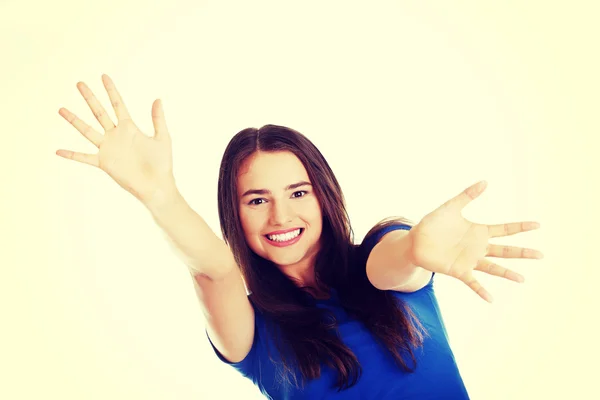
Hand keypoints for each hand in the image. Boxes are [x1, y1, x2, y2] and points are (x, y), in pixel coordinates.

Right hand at [56, 74, 174, 203]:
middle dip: (90, 98)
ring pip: (88, 131)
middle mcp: (116, 135)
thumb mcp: (162, 138)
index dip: (111, 91)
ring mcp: (108, 148)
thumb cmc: (161, 163)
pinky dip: (71, 155)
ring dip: (75, 120)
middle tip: (79, 83)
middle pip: (100, 112)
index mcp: (130, 128)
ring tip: (61, 109)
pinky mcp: (104, 162)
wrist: (156, 185)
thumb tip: (158, 99)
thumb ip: (158, 119)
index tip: (104, 76)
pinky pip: (84, 158)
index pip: (118, 105)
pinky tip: (58, 151)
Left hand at [409, 181, 542, 302]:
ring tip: (522, 279)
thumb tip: (485, 181)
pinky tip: (491, 299)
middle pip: (505, 250)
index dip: (521, 227)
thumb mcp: (451, 207)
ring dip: (507, 273)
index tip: (538, 225)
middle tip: (541, 255)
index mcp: (479, 232)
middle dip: (522, 253)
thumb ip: (467, 195)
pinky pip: (473, 282)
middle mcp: (478, 248)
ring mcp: (470, 260)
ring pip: (493, 268)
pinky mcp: (458, 271)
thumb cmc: (433, 224)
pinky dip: (481, 290)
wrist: (415, 240)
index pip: (505, 229)